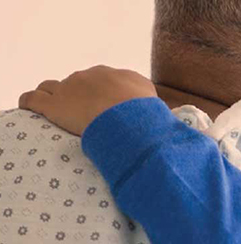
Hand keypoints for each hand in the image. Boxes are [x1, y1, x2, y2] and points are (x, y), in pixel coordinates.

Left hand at [19, 66, 157, 135]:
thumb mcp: (157, 105)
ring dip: (53, 95)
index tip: (108, 109)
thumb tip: (154, 110)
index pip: (105, 81)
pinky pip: (32, 99)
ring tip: (56, 109)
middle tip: (87, 115)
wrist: (129, 118)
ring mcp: (70, 89)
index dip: (105, 95)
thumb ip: (151, 103)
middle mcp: (91, 76)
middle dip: (80, 96)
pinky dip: (30, 103)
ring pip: (52, 87)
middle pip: (79, 83)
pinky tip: (30, 109)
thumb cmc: (146, 114)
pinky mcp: (53, 105)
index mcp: (116, 75)